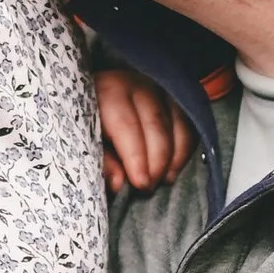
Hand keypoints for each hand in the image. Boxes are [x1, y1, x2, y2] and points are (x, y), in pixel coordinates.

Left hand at [96, 66, 194, 196]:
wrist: (98, 93)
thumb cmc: (89, 119)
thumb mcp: (85, 138)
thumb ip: (102, 160)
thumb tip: (118, 183)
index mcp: (109, 91)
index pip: (126, 125)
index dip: (136, 158)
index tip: (141, 183)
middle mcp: (138, 85)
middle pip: (156, 124)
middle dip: (157, 161)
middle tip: (149, 187)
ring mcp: (160, 89)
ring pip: (178, 122)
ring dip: (174, 156)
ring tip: (165, 180)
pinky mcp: (175, 97)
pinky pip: (188, 123)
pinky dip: (185, 148)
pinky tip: (174, 168)